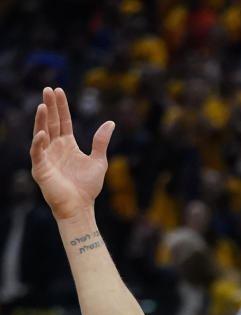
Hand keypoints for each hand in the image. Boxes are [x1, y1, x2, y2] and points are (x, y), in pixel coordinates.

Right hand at [30, 87, 114, 219]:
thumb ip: (101, 141)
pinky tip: (42, 133)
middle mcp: (55, 148)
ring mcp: (46, 157)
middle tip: (48, 89)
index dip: (61, 107)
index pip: (63, 121)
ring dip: (42, 120)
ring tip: (43, 105)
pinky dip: (39, 143)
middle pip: (51, 123)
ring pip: (42, 134)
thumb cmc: (88, 186)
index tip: (58, 90)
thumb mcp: (99, 160)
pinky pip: (38, 153)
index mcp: (67, 145)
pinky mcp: (41, 168)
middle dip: (50, 106)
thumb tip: (111, 122)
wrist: (81, 206)